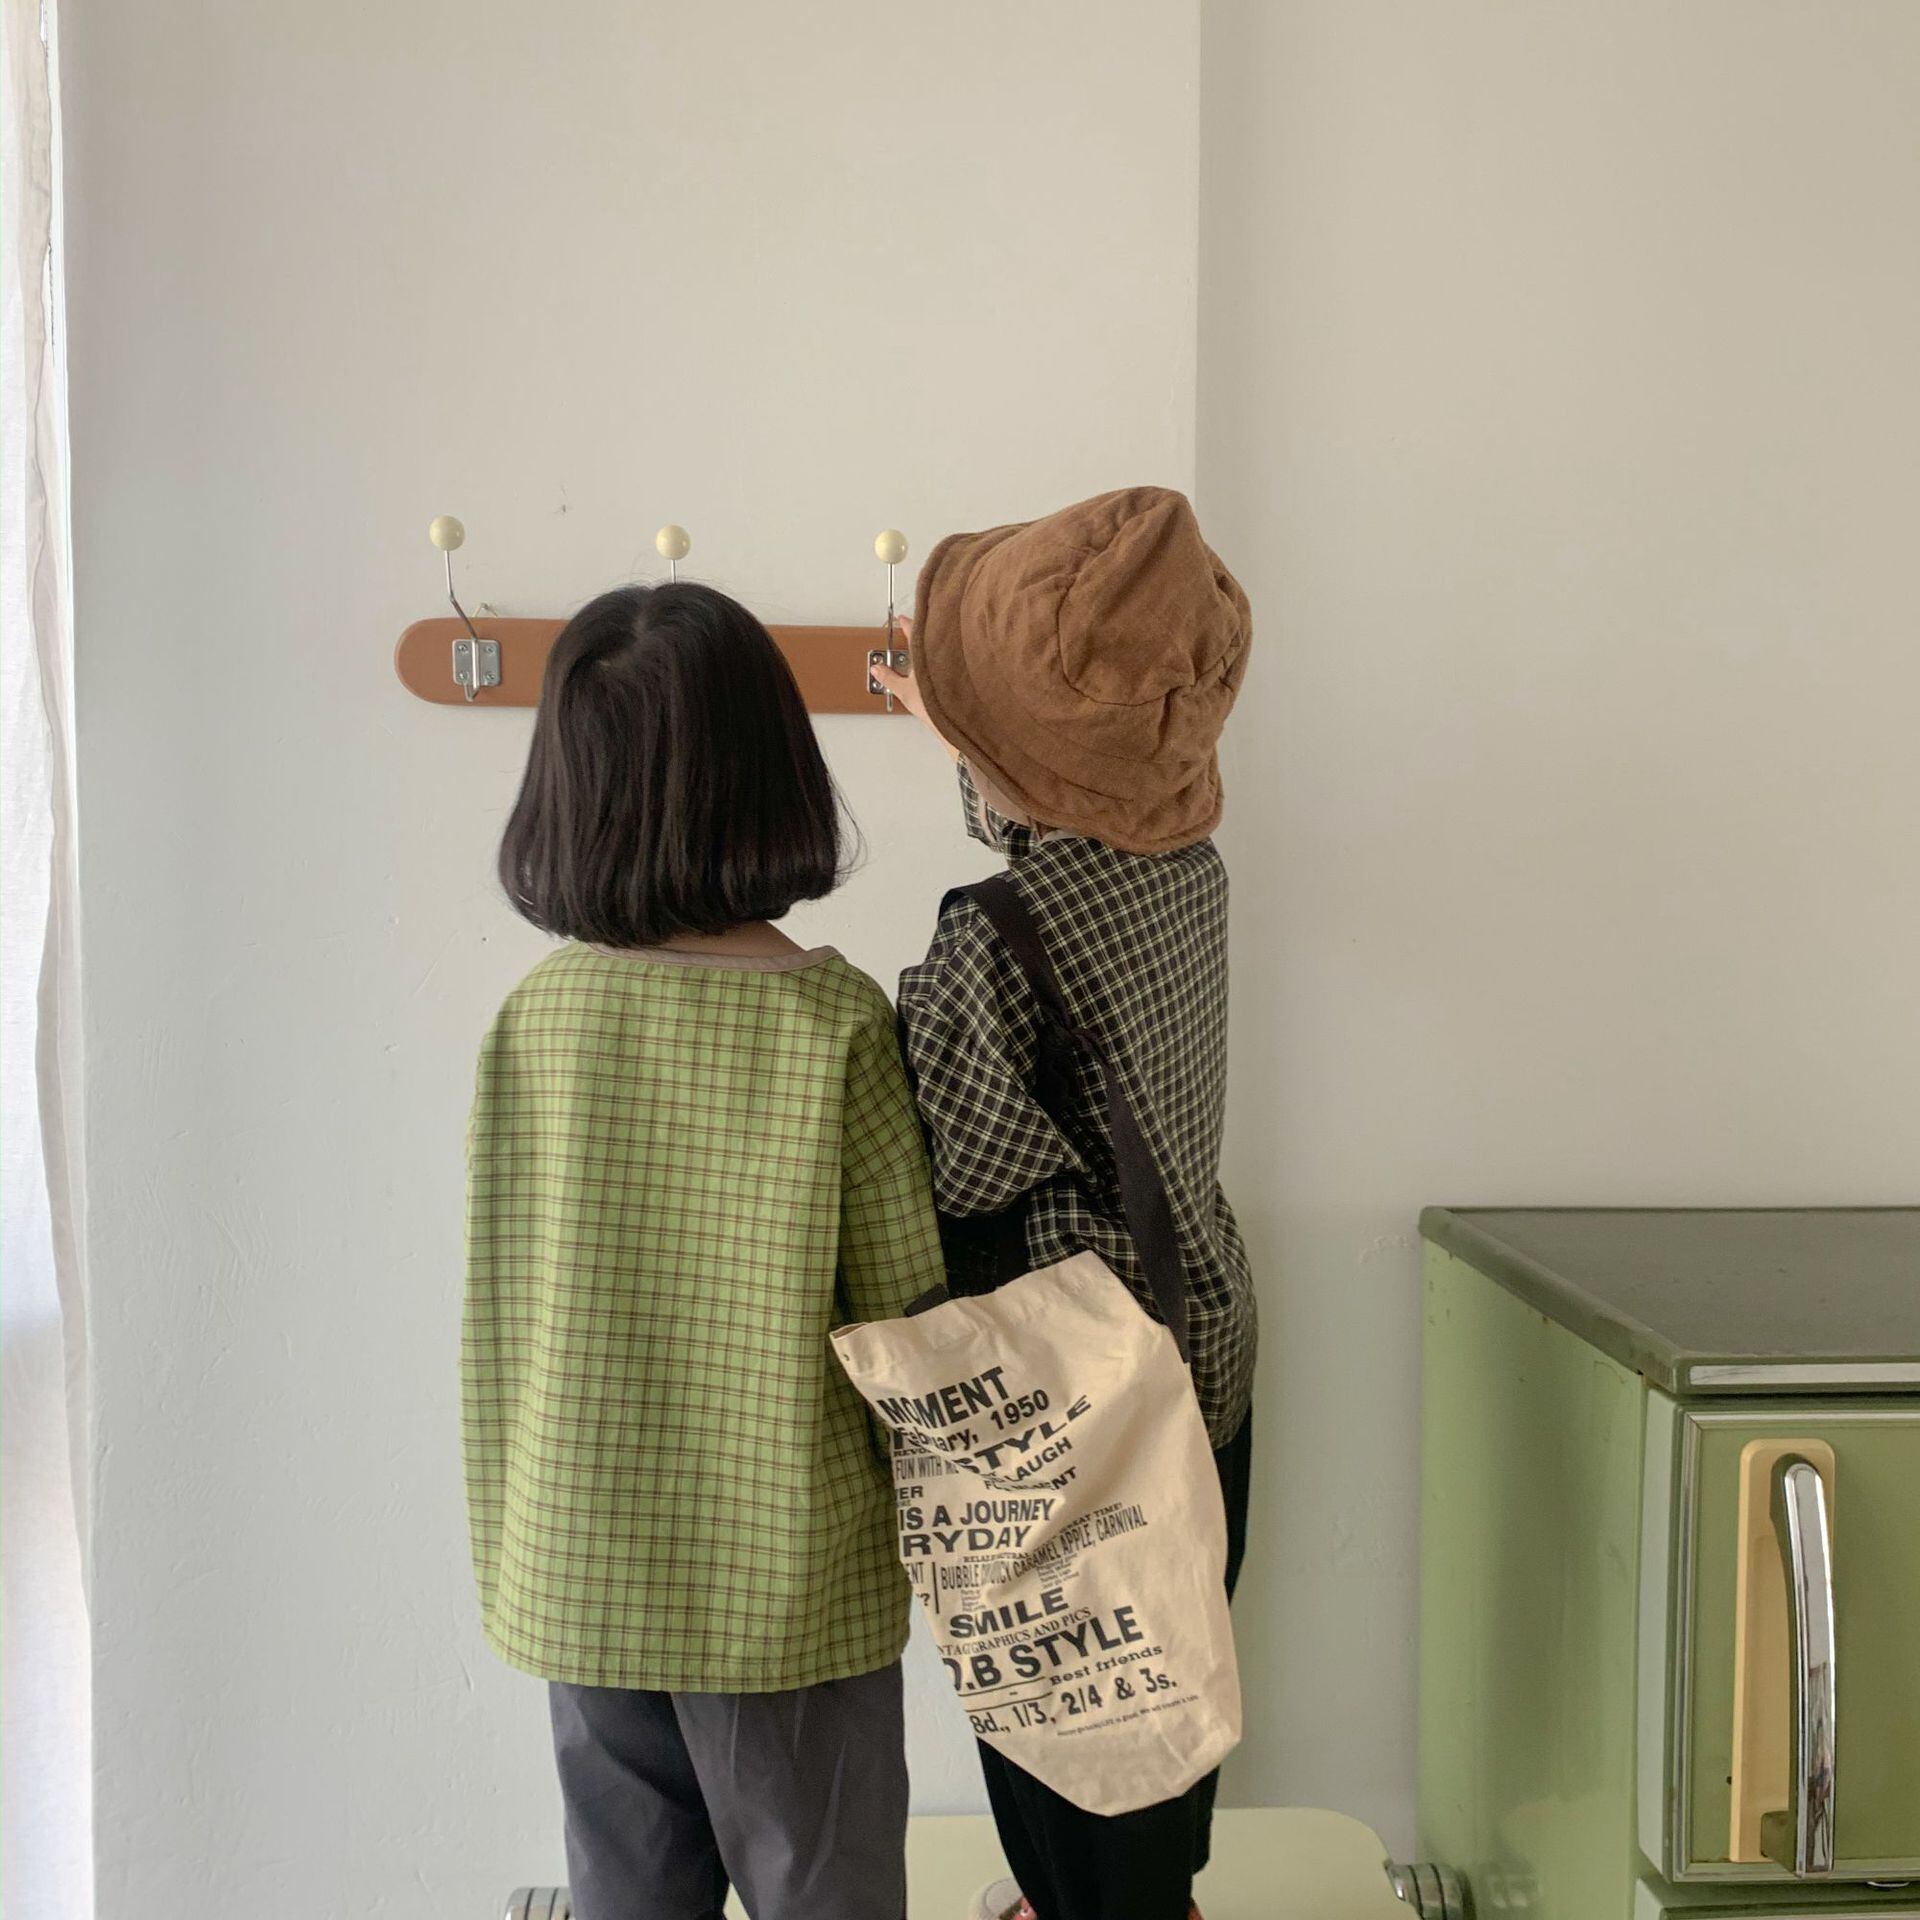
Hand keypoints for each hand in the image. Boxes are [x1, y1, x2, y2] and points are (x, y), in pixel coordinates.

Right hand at [873, 617, 955, 755]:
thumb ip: (888, 677)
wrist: (955, 719)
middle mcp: (941, 653)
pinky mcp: (959, 673)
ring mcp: (952, 663)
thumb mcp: (904, 690)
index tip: (901, 618)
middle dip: (920, 634)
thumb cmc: (934, 705)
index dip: (907, 624)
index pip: (915, 632)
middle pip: (930, 639)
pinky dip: (940, 658)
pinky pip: (948, 659)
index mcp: (926, 652)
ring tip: (921, 648)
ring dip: (930, 646)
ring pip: (939, 649)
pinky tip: (936, 665)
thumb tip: (877, 669)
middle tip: (911, 629)